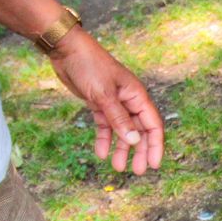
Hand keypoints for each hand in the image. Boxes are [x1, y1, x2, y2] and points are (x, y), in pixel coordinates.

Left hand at [47, 32, 164, 173]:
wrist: (66, 48)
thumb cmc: (89, 65)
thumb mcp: (104, 95)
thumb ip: (119, 119)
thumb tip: (134, 142)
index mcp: (136, 96)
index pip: (152, 125)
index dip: (155, 145)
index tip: (155, 164)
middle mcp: (128, 100)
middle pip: (139, 131)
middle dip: (140, 152)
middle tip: (139, 172)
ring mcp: (113, 102)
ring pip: (121, 131)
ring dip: (121, 149)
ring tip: (117, 168)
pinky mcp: (98, 103)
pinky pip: (105, 125)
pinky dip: (104, 139)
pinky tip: (101, 153)